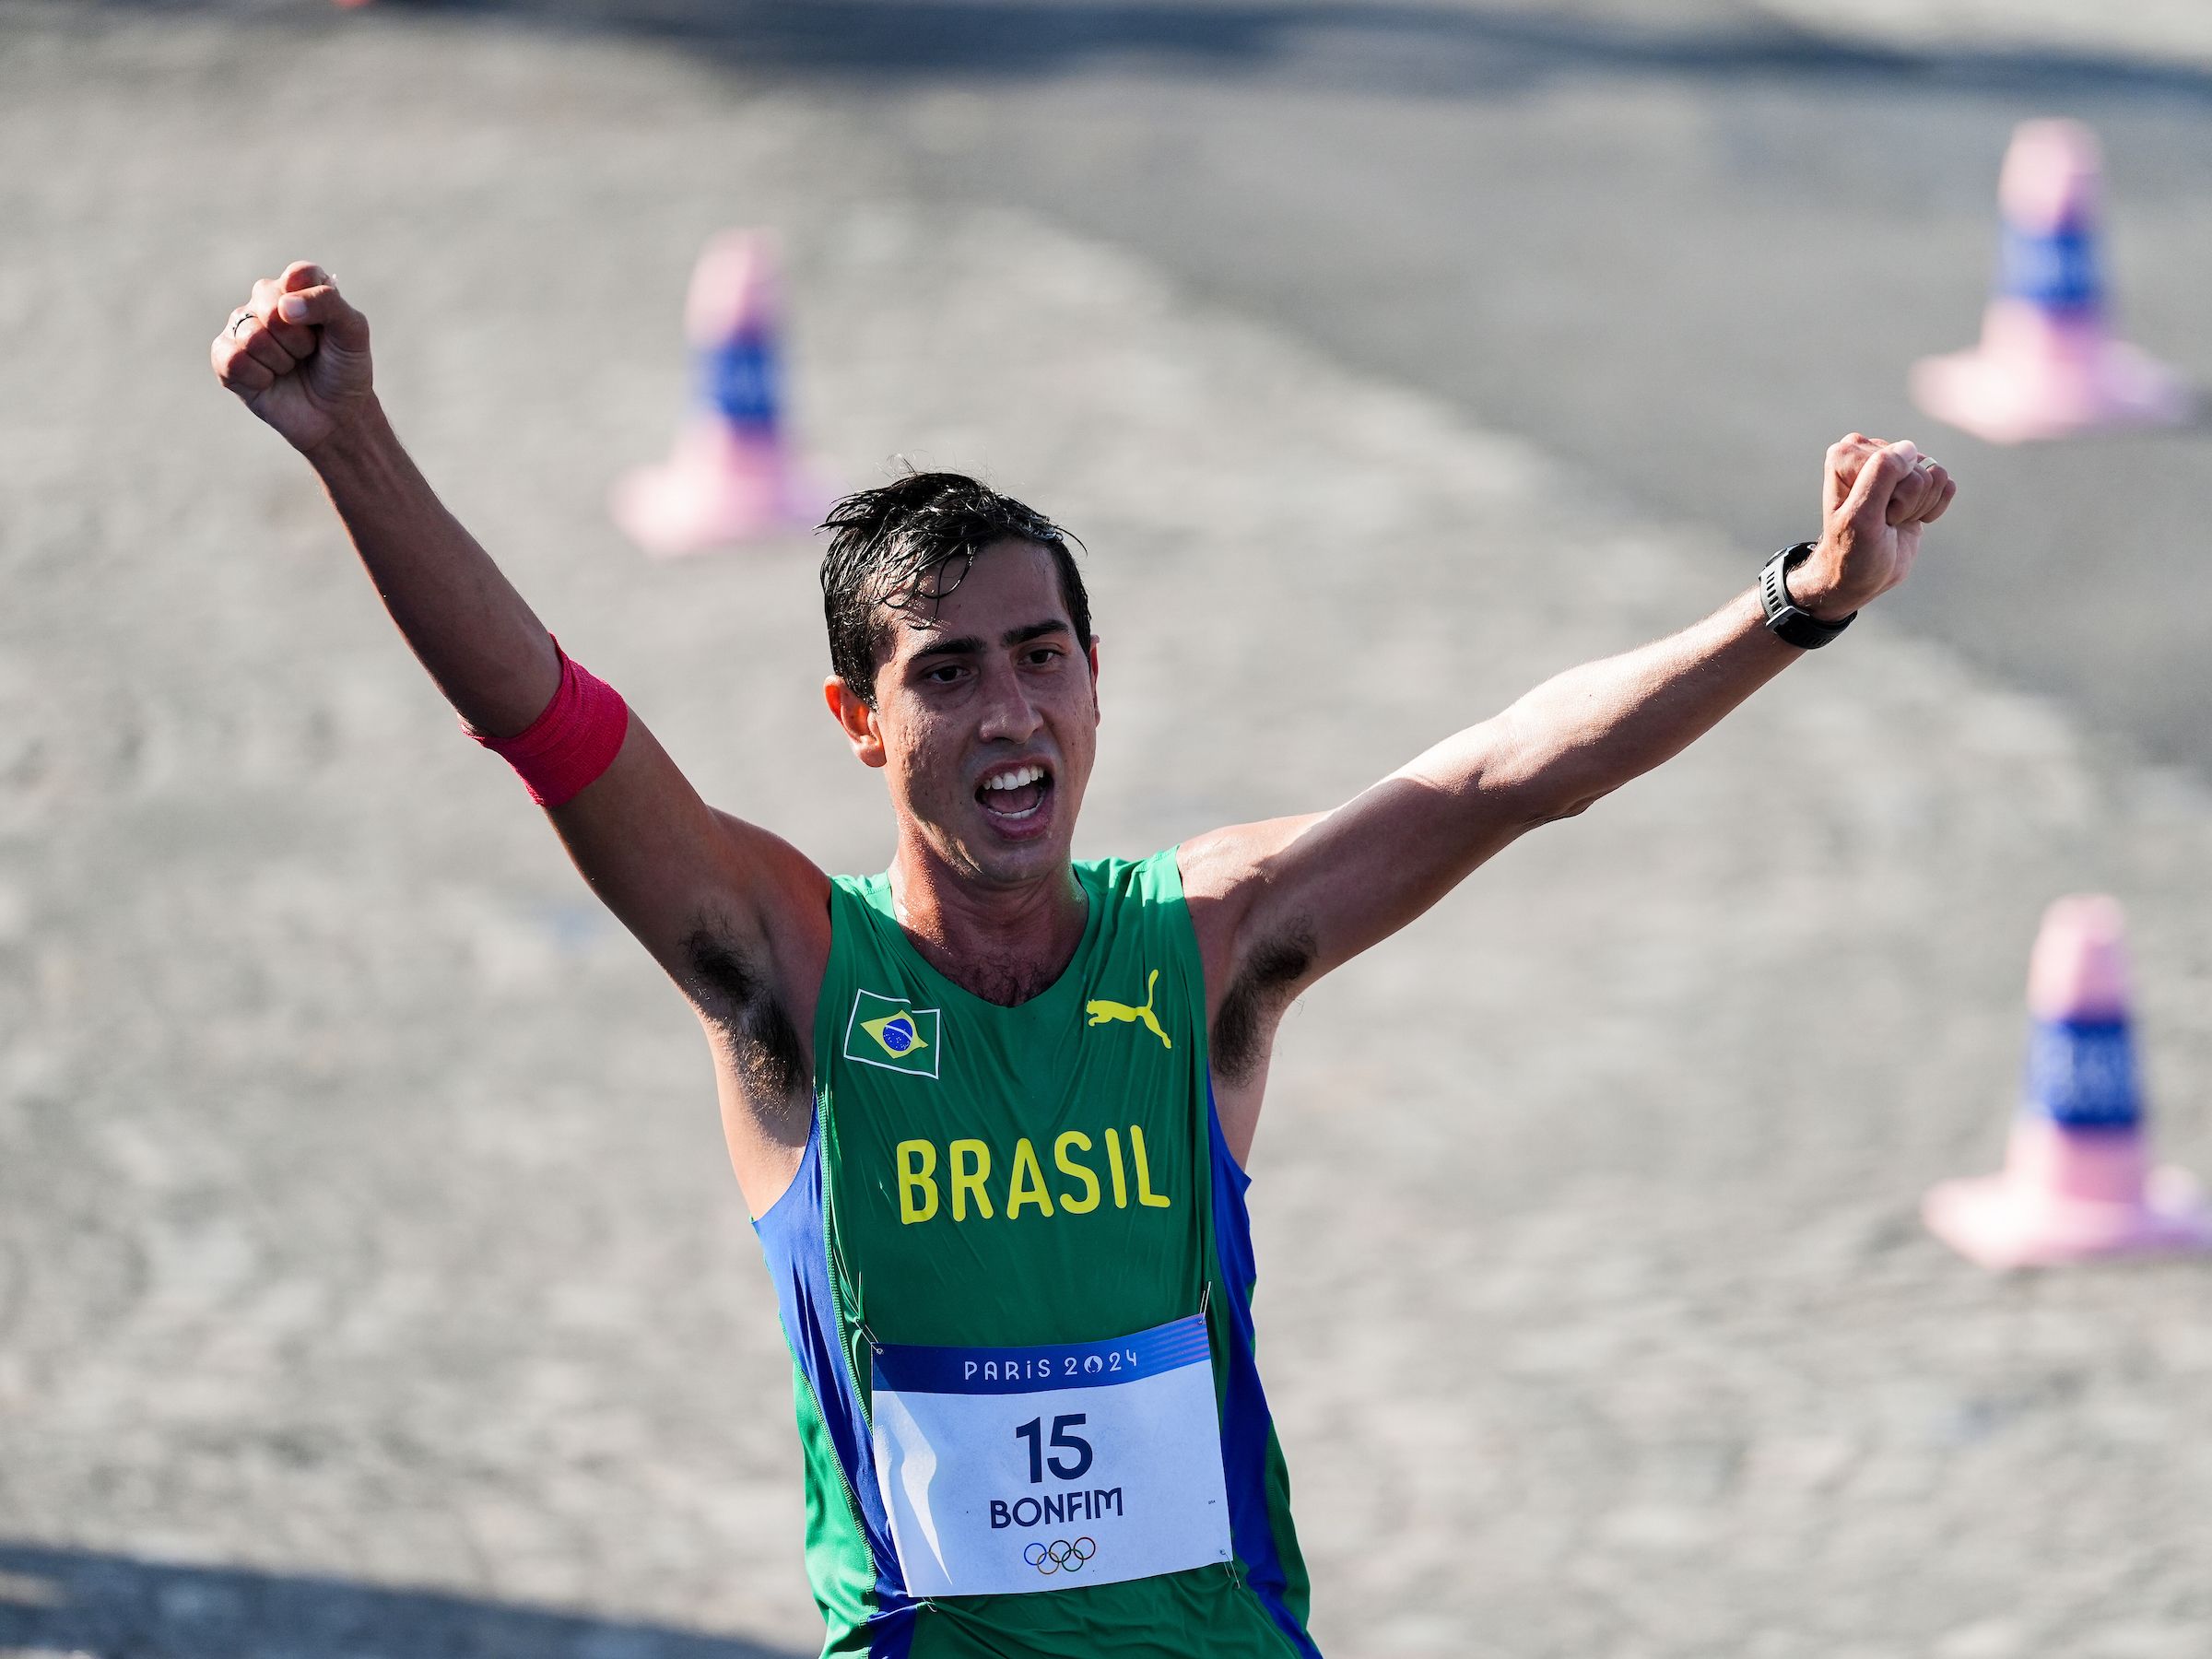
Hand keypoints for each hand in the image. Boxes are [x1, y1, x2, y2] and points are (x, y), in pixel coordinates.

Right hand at [209, 261, 373, 454]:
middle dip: (299, 340)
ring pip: (252, 336)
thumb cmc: (344, 370)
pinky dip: (260, 378)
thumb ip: (329, 304)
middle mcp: (266, 300)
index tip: (326, 328)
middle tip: (309, 353)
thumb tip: (283, 307)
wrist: (335, 416)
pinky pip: (233, 360)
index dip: (314, 304)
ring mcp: (242, 327)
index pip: (300, 274)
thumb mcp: (354, 333)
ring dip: (282, 361)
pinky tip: (270, 381)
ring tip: (292, 367)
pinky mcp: (225, 356)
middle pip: (271, 306)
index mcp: (298, 287)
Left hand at [1790, 433, 1955, 619]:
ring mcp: (1896, 466)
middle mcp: (1871, 453)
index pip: (1897, 463)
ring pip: (1935, 475)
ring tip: (1892, 520)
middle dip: (1906, 502)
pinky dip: (1934, 508)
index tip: (1871, 517)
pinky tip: (1910, 519)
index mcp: (1847, 455)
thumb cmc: (1853, 552)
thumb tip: (1907, 448)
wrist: (1861, 578)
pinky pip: (1947, 484)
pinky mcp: (1916, 481)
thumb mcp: (1861, 517)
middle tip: (1882, 521)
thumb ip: (1881, 476)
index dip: (1891, 498)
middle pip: (1918, 469)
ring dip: (1919, 506)